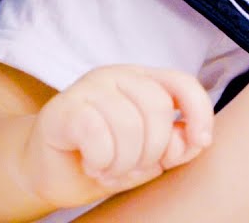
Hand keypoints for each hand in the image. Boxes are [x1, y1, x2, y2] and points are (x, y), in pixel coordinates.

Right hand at [24, 65, 214, 206]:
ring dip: (124, 161)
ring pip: (129, 124)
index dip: (200, 112)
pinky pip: (97, 135)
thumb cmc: (104, 160)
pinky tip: (92, 165)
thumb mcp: (150, 157)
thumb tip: (194, 139)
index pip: (184, 84)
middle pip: (159, 107)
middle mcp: (119, 75)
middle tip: (133, 168)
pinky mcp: (64, 107)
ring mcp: (90, 87)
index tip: (200, 142)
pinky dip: (101, 160)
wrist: (48, 174)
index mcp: (145, 80)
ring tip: (110, 169)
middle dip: (153, 150)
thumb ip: (176, 146)